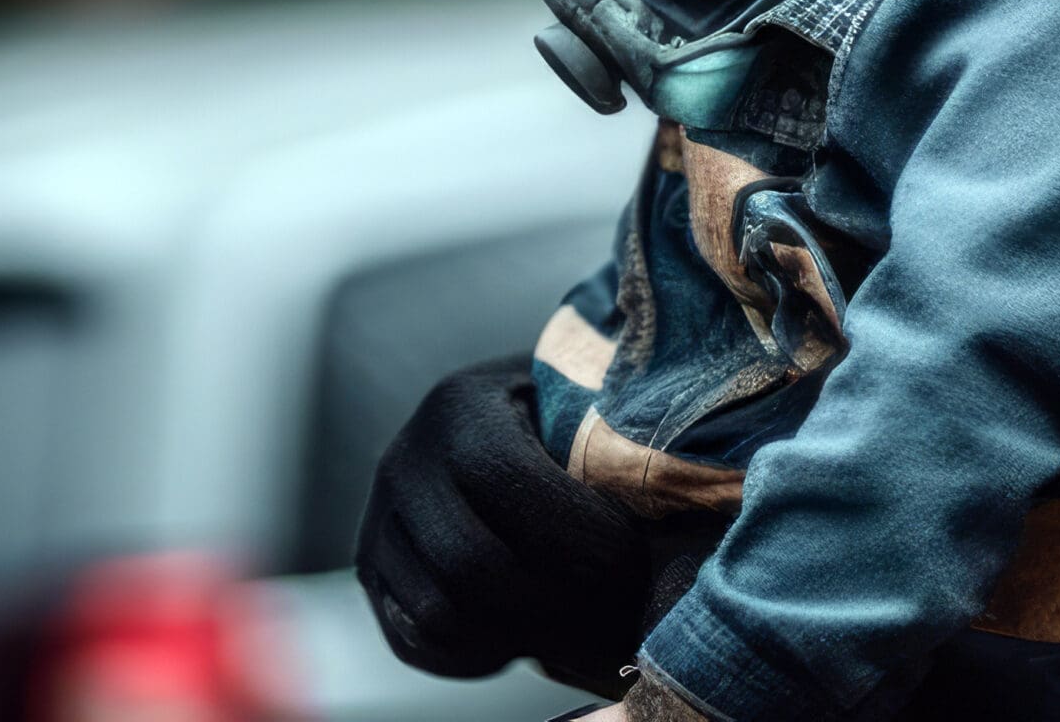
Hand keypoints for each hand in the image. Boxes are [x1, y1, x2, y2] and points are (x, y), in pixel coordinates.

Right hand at [355, 355, 650, 694]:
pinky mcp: (375, 579)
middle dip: (558, 603)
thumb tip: (683, 516)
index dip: (574, 533)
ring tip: (587, 627)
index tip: (635, 562)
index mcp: (459, 405)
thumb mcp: (594, 406)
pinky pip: (419, 642)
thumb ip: (620, 448)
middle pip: (469, 562)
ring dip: (523, 635)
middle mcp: (402, 462)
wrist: (513, 423)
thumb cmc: (576, 416)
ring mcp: (378, 525)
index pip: (502, 477)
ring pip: (440, 614)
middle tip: (622, 620)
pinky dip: (485, 654)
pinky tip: (538, 636)